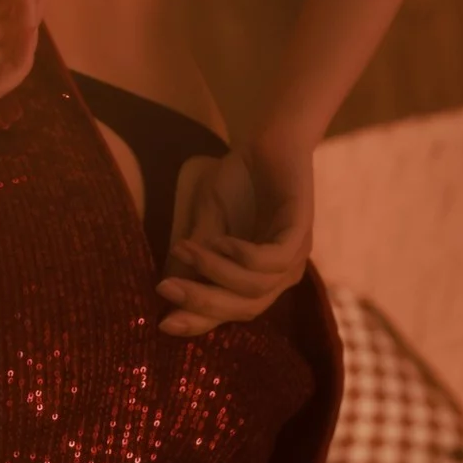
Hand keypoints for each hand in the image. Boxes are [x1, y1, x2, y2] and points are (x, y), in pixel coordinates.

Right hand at [155, 143, 313, 337]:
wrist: (269, 138)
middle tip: (165, 289)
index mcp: (260, 277)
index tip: (162, 324)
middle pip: (245, 308)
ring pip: (256, 289)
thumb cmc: (240, 178)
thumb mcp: (208, 218)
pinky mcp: (300, 232)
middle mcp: (281, 275)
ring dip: (216, 273)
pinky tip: (219, 240)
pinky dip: (241, 256)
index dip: (198, 321)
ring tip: (186, 250)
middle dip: (202, 304)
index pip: (230, 312)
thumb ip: (198, 254)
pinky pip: (271, 261)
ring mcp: (294, 256)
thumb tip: (170, 287)